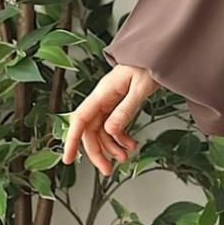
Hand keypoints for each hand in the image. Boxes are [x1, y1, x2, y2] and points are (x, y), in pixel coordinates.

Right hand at [62, 63, 158, 177]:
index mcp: (102, 93)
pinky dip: (120, 138)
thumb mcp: (140, 88)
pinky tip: (131, 144)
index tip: (68, 159)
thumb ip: (125, 109)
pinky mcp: (118, 105)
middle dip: (97, 152)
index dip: (72, 140)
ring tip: (125, 158)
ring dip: (111, 147)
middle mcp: (102, 99)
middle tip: (107, 170)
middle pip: (90, 131)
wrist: (156, 53)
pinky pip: (113, 126)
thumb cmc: (148, 64)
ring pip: (102, 131)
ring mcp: (109, 102)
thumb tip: (110, 131)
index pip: (80, 119)